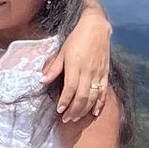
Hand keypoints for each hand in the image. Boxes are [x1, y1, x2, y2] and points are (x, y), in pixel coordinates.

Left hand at [48, 4, 113, 120]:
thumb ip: (54, 67)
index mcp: (75, 66)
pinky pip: (104, 91)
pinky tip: (95, 112)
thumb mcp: (62, 51)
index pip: (70, 89)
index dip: (65, 102)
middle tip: (67, 119)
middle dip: (74, 110)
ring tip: (76, 118)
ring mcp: (98, 73)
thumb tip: (42, 80)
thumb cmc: (76, 38)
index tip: (59, 111)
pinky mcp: (105, 73)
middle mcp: (88, 71)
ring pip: (93, 96)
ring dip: (84, 109)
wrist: (96, 27)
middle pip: (82, 96)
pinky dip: (100, 103)